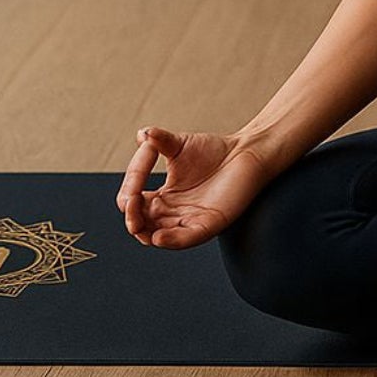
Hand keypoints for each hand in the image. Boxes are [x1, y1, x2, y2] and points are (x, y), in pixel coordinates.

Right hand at [116, 126, 277, 249]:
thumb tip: (142, 134)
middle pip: (142, 225)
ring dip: (145, 231)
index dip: (129, 195)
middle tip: (130, 204)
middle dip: (131, 218)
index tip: (132, 185)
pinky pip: (187, 239)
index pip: (134, 203)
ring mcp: (191, 220)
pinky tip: (158, 236)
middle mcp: (174, 213)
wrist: (247, 152)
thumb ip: (159, 141)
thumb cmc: (214, 150)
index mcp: (163, 197)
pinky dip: (171, 241)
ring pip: (160, 236)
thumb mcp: (179, 144)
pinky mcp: (210, 224)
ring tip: (136, 222)